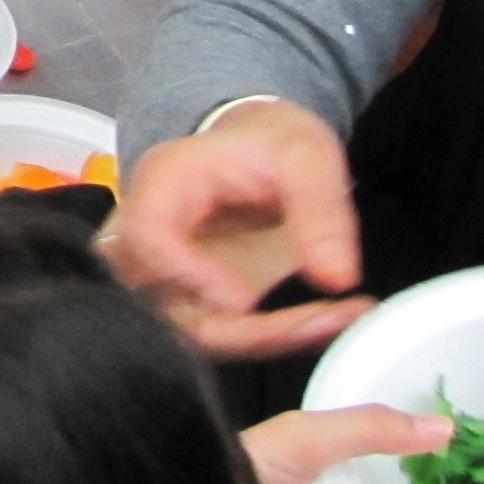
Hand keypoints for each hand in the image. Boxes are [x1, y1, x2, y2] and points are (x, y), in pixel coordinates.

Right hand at [102, 98, 371, 358]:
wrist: (265, 151)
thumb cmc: (272, 144)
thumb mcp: (305, 156)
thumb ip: (320, 210)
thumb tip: (336, 279)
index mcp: (162, 184)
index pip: (146, 236)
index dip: (184, 273)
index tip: (242, 298)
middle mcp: (153, 235)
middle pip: (165, 301)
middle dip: (243, 329)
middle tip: (323, 319)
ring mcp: (172, 273)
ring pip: (197, 330)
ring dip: (266, 339)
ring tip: (336, 319)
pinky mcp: (200, 300)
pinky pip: (226, 334)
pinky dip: (276, 338)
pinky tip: (327, 321)